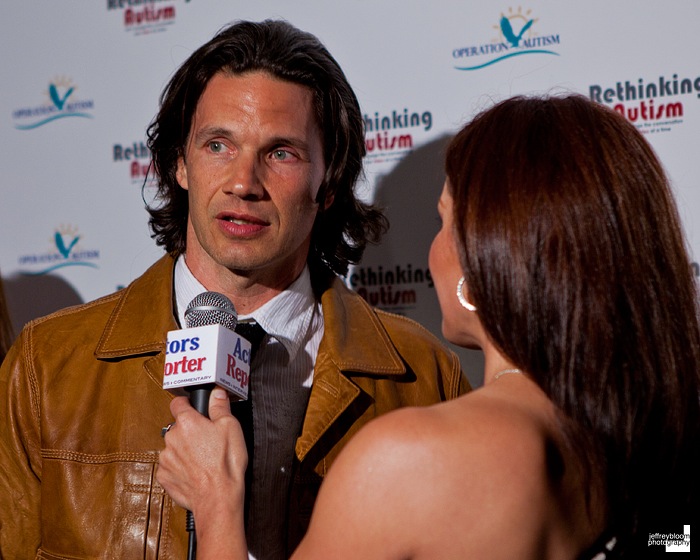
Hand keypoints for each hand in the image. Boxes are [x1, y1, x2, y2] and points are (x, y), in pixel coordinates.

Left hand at [157, 388, 247, 514]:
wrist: (217, 498)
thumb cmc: (225, 464)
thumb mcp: (231, 427)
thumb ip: (220, 406)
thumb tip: (216, 393)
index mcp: (187, 422)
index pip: (178, 403)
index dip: (186, 404)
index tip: (192, 407)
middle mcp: (172, 438)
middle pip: (178, 428)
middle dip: (190, 432)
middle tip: (207, 440)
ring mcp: (166, 458)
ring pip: (174, 448)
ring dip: (184, 451)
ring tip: (203, 460)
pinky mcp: (164, 477)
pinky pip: (170, 467)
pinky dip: (180, 468)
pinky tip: (195, 473)